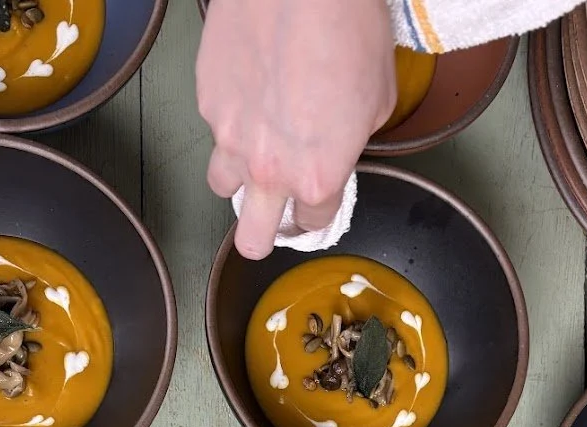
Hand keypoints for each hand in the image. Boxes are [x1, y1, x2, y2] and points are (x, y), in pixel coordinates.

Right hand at [197, 0, 395, 258]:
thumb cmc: (348, 28)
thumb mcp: (378, 99)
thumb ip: (352, 139)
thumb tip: (340, 140)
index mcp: (318, 176)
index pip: (313, 222)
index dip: (316, 213)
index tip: (315, 205)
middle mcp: (270, 169)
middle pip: (252, 239)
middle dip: (262, 235)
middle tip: (267, 221)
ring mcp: (231, 138)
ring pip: (222, 185)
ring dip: (238, 175)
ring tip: (253, 147)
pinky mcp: (208, 101)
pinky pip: (215, 126)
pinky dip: (230, 115)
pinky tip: (249, 86)